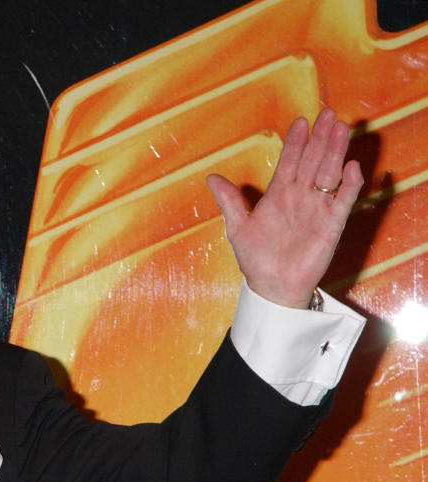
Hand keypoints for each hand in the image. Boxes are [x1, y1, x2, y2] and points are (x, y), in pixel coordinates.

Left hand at [206, 108, 362, 308]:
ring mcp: (317, 209)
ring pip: (329, 175)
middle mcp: (300, 197)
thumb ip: (229, 201)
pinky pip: (343, 201)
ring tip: (341, 129)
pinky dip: (349, 185)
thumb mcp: (237, 227)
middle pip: (312, 162)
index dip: (295, 143)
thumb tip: (210, 177)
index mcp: (278, 195)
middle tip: (328, 114)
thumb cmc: (256, 259)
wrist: (272, 287)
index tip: (300, 122)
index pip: (289, 162)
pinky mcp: (331, 225)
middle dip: (320, 138)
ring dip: (335, 153)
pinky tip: (351, 167)